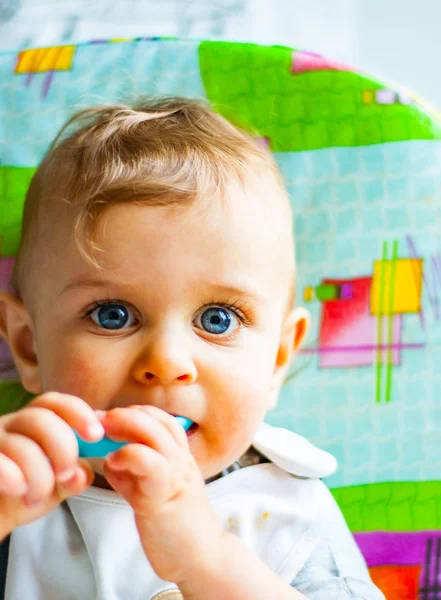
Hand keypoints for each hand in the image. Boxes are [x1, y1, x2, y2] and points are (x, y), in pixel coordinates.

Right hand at [0, 392, 102, 536]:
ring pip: (19, 444)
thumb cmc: (24, 495)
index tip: (96, 435)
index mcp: (33, 422)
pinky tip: (20, 489)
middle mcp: (9, 425)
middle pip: (40, 419)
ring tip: (37, 496)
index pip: (55, 403)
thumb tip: (82, 472)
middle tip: (66, 475)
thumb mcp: (56, 486)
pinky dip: (12, 475)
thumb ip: (74, 477)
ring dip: (39, 474)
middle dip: (63, 449)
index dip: (78, 413)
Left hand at [99, 405, 223, 583]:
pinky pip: (150, 463)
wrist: (199, 557)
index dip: (135, 412)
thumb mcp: (152, 490)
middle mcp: (181, 459)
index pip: (162, 418)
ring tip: (103, 433)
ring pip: (155, 433)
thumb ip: (133, 473)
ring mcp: (176, 474)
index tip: (110, 418)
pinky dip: (128, 455)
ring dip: (125, 426)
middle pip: (157, 419)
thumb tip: (109, 458)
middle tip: (99, 419)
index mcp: (180, 456)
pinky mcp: (165, 495)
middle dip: (124, 414)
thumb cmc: (174, 526)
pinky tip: (113, 461)